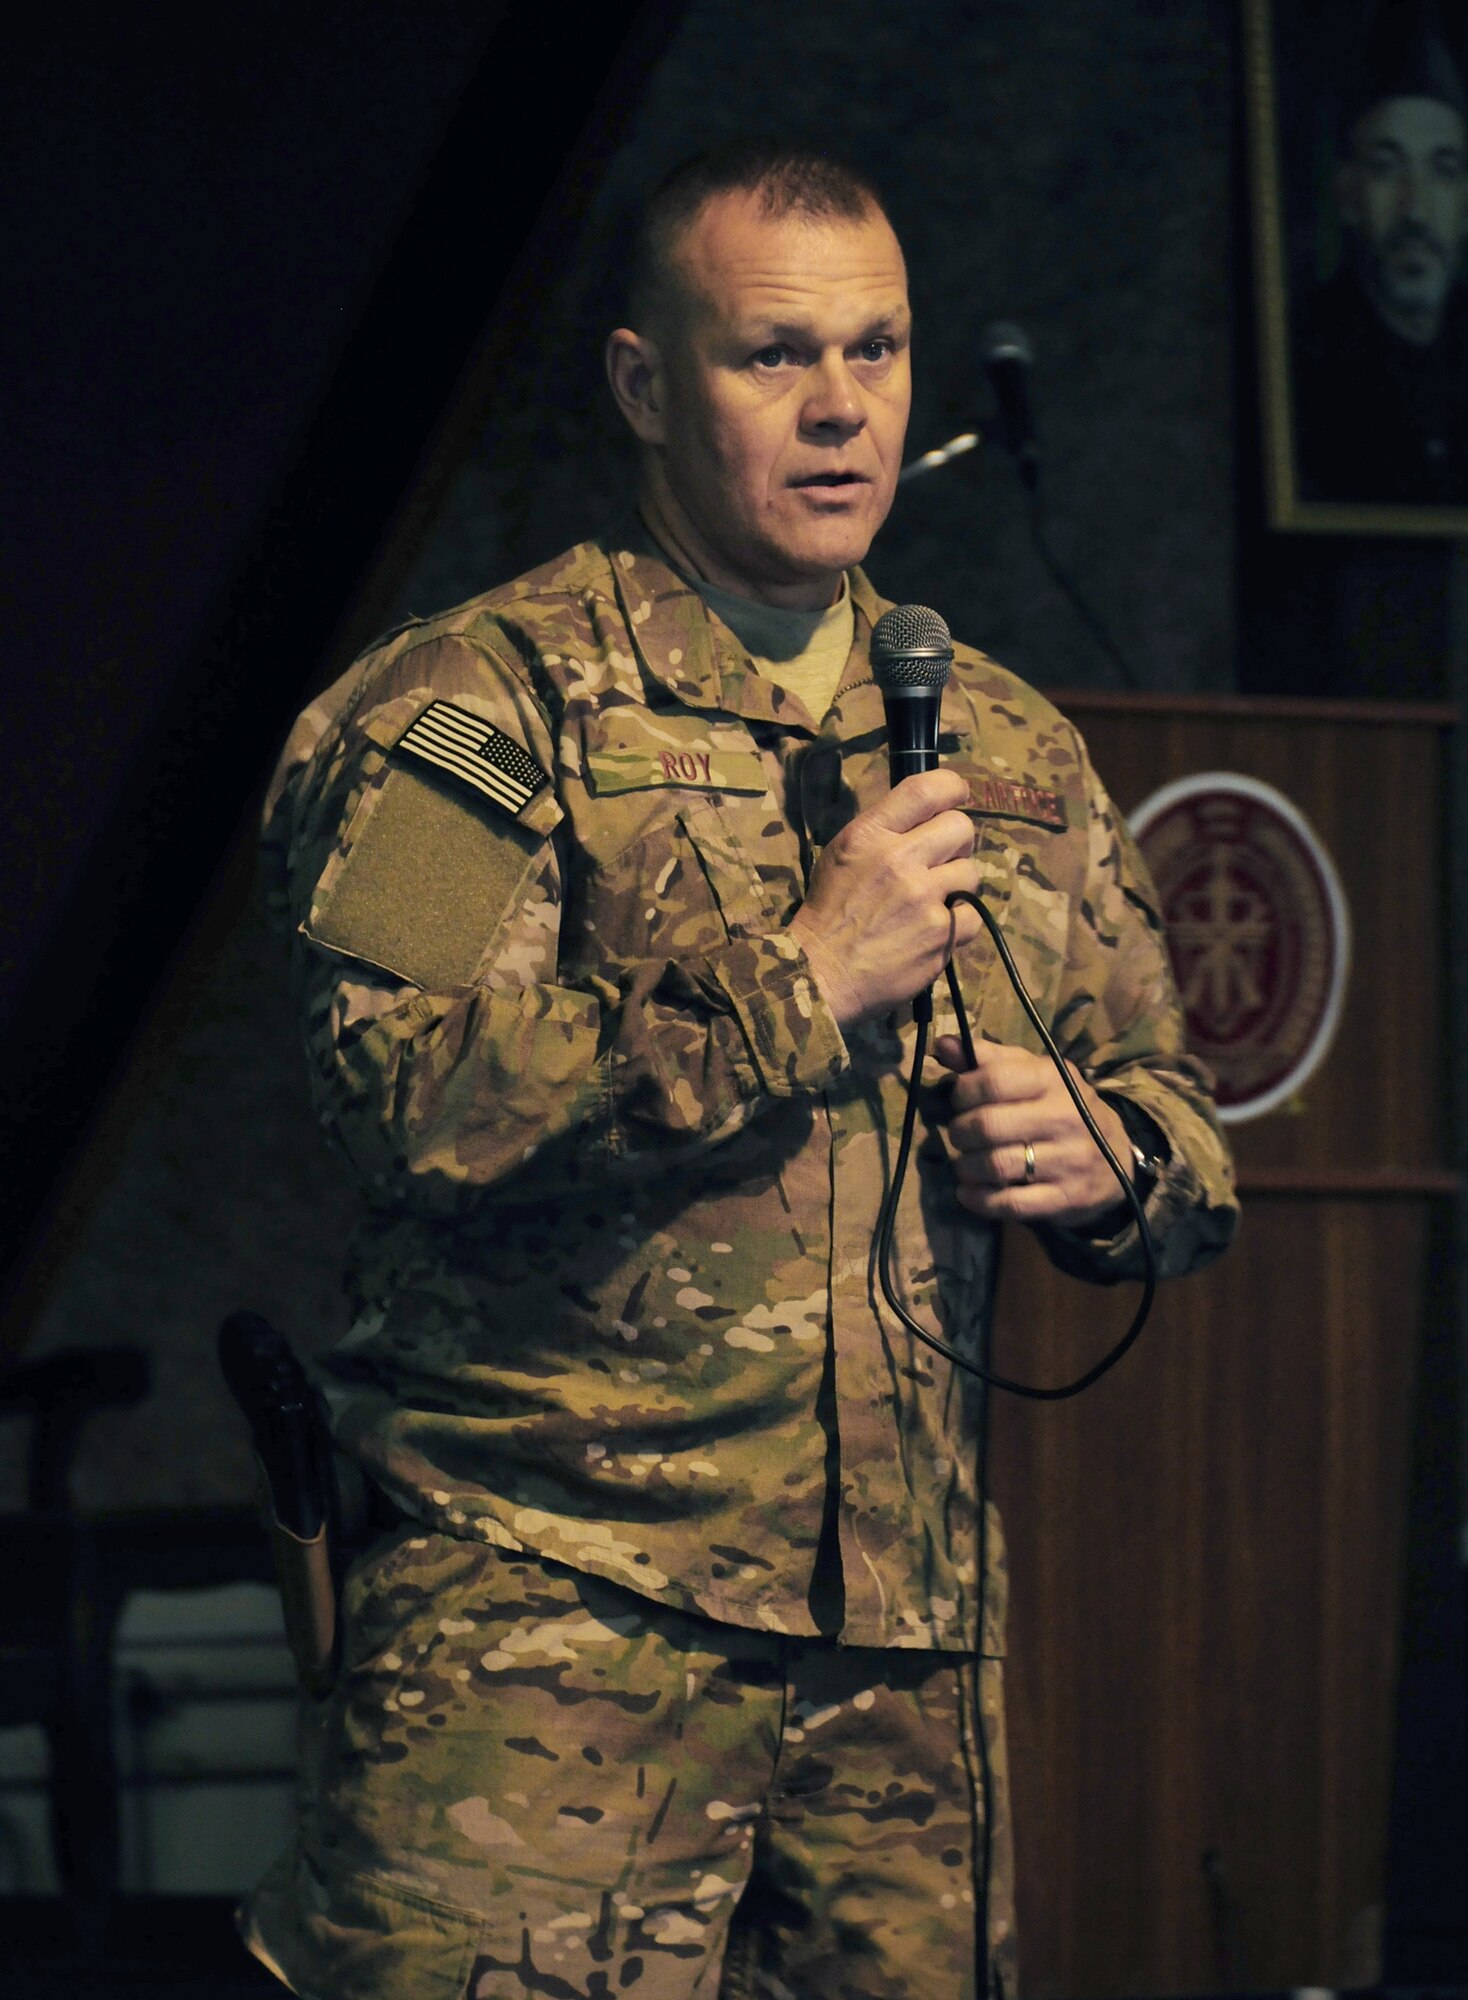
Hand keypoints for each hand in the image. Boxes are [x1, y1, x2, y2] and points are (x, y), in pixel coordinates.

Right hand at [786, 770, 981, 1027]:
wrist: (820, 973)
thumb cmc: (829, 913)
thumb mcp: (842, 855)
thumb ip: (882, 832)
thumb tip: (926, 815)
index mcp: (869, 834)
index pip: (925, 789)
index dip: (952, 787)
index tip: (958, 795)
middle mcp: (898, 859)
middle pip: (960, 827)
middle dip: (956, 843)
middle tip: (941, 862)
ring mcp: (922, 897)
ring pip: (971, 872)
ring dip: (958, 886)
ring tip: (933, 902)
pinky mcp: (939, 933)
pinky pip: (972, 915)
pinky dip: (959, 923)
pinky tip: (936, 929)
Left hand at [934, 1035, 1134, 1228]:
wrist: (1116, 1156)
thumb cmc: (1060, 1107)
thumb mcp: (1033, 1074)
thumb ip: (989, 1059)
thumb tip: (943, 1045)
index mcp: (1053, 1080)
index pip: (994, 1080)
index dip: (963, 1091)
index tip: (960, 1100)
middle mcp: (1064, 1118)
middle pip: (988, 1125)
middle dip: (960, 1132)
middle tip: (960, 1135)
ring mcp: (1068, 1161)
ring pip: (996, 1166)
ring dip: (966, 1167)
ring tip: (965, 1164)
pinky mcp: (1066, 1199)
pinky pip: (1010, 1204)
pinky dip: (979, 1200)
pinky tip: (969, 1192)